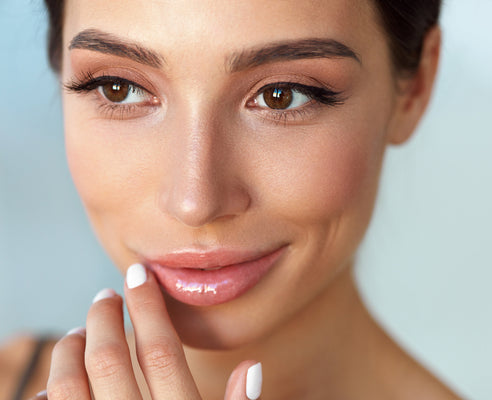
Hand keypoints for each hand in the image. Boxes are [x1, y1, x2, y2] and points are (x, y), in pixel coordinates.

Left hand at [37, 264, 261, 399]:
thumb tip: (254, 366)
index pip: (161, 350)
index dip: (148, 307)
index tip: (138, 275)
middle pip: (109, 360)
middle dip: (103, 318)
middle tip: (106, 296)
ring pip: (69, 388)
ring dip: (68, 351)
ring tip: (77, 333)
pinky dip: (46, 396)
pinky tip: (52, 385)